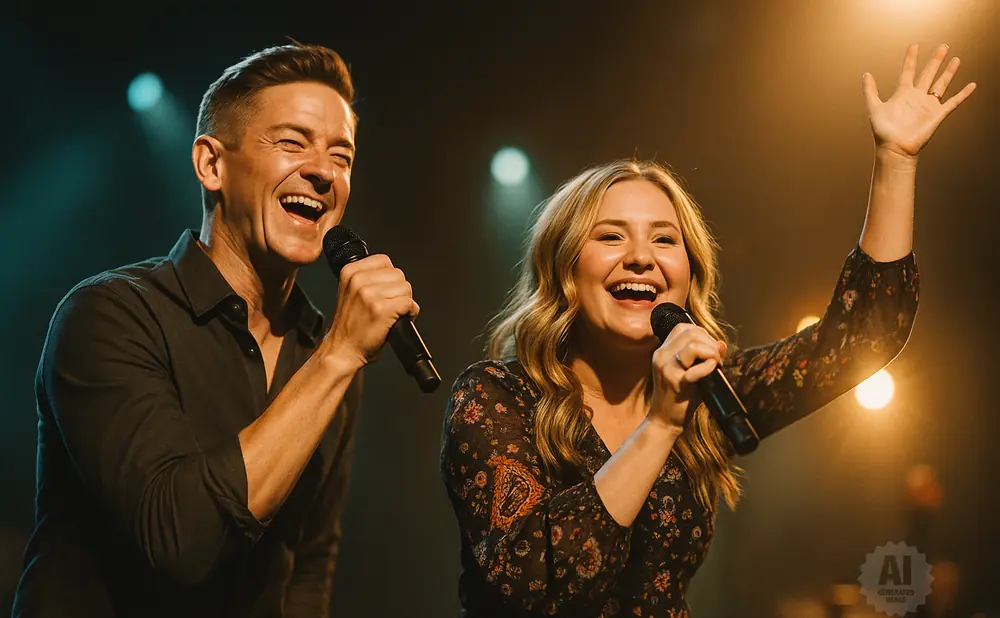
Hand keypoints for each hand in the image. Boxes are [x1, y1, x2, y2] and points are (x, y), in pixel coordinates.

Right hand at [323, 254, 418, 369]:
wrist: (342, 350)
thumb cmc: (350, 326)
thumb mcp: (350, 292)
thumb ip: (367, 278)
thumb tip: (392, 273)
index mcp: (350, 272)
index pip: (384, 261)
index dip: (390, 277)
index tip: (385, 291)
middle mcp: (358, 280)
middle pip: (398, 274)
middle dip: (399, 290)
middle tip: (390, 305)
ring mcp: (370, 294)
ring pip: (405, 288)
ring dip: (405, 302)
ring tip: (393, 313)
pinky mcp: (382, 310)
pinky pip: (409, 303)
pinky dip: (411, 313)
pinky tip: (400, 320)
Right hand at [648, 324, 726, 431]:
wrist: (664, 420)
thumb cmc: (679, 396)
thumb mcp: (687, 371)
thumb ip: (702, 355)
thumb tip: (721, 344)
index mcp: (663, 351)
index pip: (684, 328)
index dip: (703, 335)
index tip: (710, 350)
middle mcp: (661, 356)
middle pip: (691, 333)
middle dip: (710, 343)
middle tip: (716, 360)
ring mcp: (666, 369)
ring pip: (693, 345)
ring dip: (711, 353)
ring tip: (715, 366)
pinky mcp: (675, 383)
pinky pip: (695, 369)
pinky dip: (708, 368)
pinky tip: (712, 371)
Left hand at [863, 43, 975, 158]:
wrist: (895, 148)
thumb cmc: (883, 131)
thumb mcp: (874, 107)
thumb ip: (870, 90)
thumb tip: (866, 74)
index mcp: (902, 94)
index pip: (908, 71)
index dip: (911, 58)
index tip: (914, 45)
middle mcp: (917, 97)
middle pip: (928, 74)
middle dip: (935, 60)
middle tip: (943, 46)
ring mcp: (928, 105)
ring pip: (941, 84)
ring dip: (949, 72)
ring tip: (956, 59)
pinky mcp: (937, 114)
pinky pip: (953, 102)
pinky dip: (963, 94)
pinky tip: (972, 85)